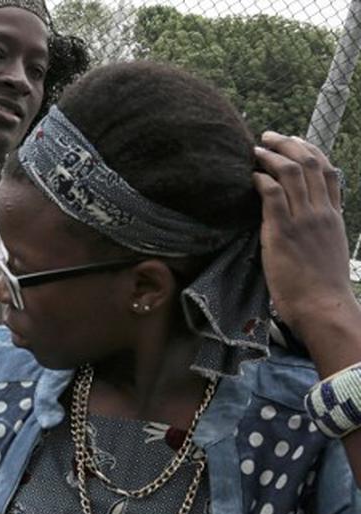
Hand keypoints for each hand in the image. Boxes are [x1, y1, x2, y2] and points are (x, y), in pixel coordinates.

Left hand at [252, 132, 353, 337]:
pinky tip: (251, 176)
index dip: (311, 151)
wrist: (323, 306)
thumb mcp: (326, 251)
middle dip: (289, 144)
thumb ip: (317, 232)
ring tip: (255, 149)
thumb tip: (302, 226)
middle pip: (311, 164)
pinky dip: (262, 180)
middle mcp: (321, 213)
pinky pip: (273, 195)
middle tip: (269, 136)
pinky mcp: (283, 232)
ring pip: (292, 173)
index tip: (296, 141)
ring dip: (271, 156)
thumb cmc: (321, 287)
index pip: (328, 173)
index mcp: (334, 216)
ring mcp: (304, 220)